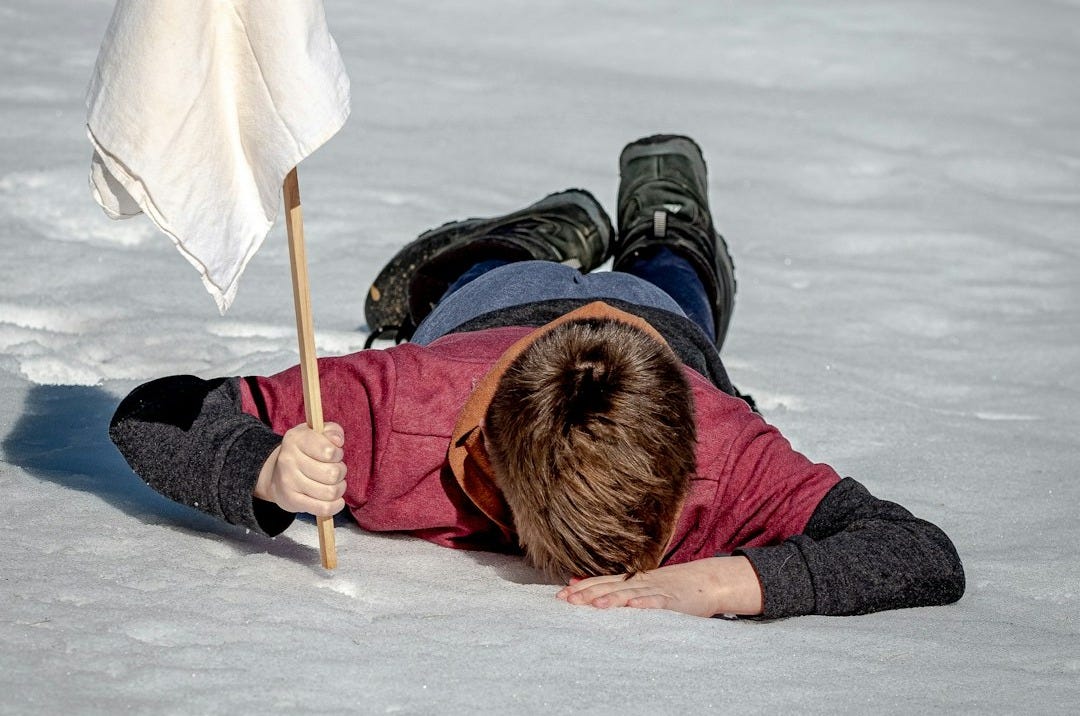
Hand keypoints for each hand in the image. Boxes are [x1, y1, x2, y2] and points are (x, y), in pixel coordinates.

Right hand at [254, 422, 346, 516]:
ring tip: (333, 483)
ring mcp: (288, 482)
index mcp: (296, 439)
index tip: (334, 454)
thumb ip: (332, 431)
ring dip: (339, 488)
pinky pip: (324, 508)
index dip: (338, 454)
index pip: (329, 451)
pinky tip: (335, 500)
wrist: (277, 474)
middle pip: (333, 473)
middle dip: (341, 472)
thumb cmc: (305, 451)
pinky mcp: (292, 501)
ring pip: (331, 492)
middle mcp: (288, 460)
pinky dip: (335, 505)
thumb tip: (337, 440)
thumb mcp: (317, 433)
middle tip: (335, 470)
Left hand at [555, 556, 762, 617]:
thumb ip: (607, 585)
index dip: (581, 589)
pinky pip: (658, 602)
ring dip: (612, 599)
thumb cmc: (666, 587)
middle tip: (569, 601)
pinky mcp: (672, 600)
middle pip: (610, 587)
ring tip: (595, 605)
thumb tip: (574, 583)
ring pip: (630, 594)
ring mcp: (655, 590)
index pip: (600, 583)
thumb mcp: (635, 584)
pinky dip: (646, 604)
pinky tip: (634, 607)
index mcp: (629, 581)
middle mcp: (638, 583)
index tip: (560, 597)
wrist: (703, 581)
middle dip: (588, 594)